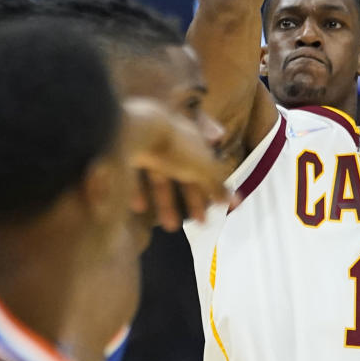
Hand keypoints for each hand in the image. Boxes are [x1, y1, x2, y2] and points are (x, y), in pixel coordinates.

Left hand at [122, 98, 230, 231]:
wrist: (130, 133)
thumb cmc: (174, 148)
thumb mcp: (202, 167)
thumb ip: (217, 184)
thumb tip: (235, 200)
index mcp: (192, 138)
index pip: (206, 165)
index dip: (212, 187)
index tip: (218, 208)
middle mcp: (170, 140)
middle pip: (184, 173)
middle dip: (192, 199)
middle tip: (200, 223)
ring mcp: (146, 147)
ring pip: (159, 178)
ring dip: (167, 203)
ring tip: (170, 227)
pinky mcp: (124, 155)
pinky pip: (134, 177)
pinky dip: (139, 193)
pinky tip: (140, 209)